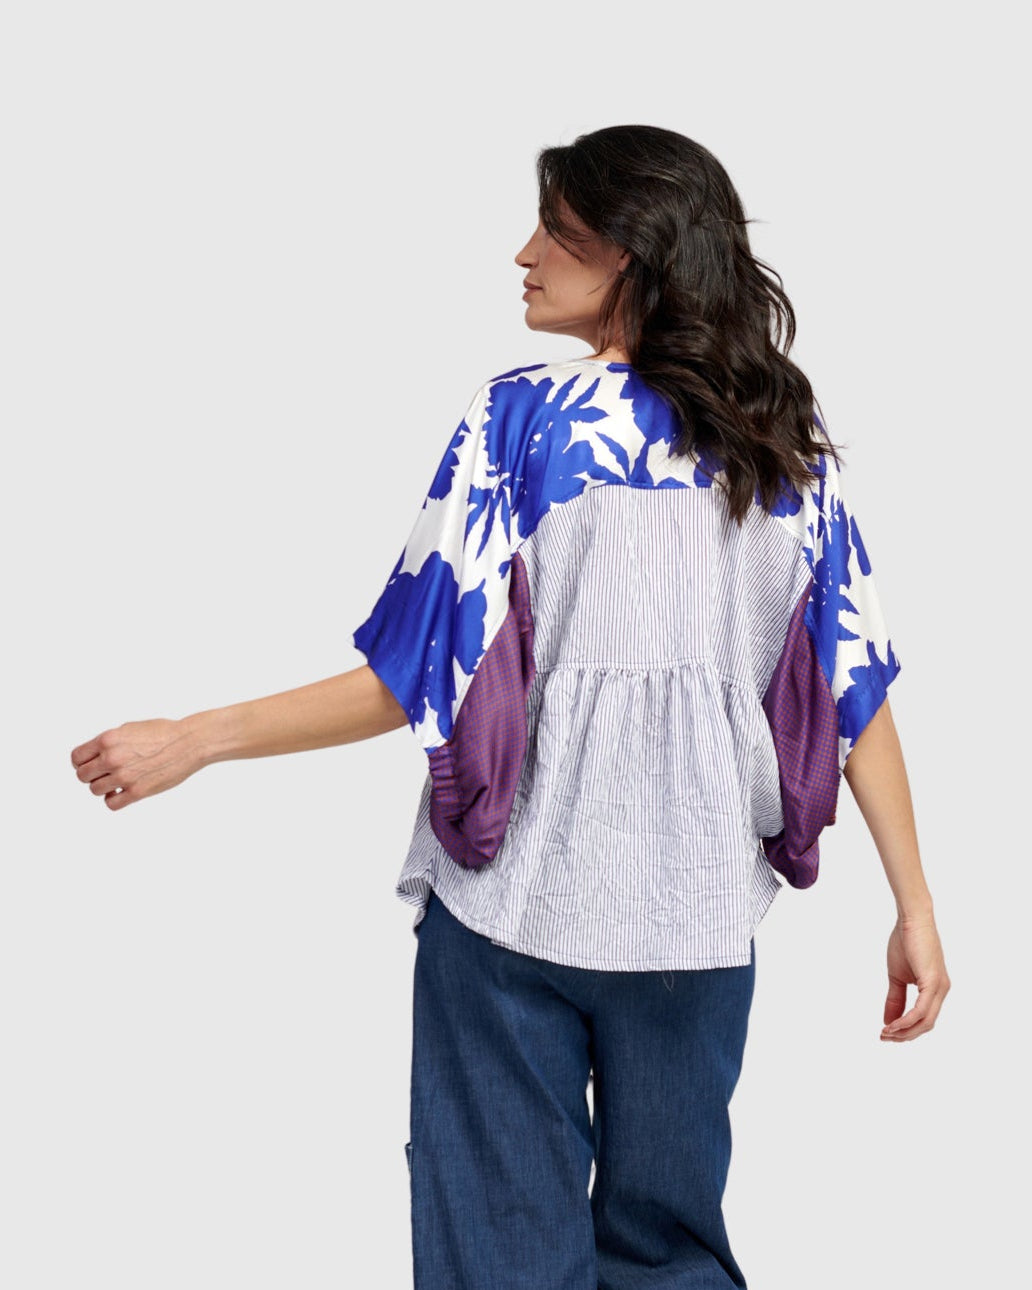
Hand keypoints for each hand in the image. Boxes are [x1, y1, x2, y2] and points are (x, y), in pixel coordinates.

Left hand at [71, 718, 202, 810]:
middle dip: (91, 775)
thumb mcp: (129, 728)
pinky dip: (113, 800)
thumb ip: (109, 742)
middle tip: (103, 774)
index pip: (76, 758)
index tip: (88, 764)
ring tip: (115, 782)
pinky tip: (121, 793)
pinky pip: (111, 804)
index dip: (81, 762)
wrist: (188, 744)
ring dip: (103, 787)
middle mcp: (112, 758)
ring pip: (95, 790)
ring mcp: (124, 777)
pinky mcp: (137, 792)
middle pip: (82, 776)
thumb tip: (95, 754)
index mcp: (108, 740)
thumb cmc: (164, 733)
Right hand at [881, 916, 950, 1041]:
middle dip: (905, 1035)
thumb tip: (888, 1021)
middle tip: (884, 1037)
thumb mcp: (897, 976)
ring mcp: (940, 987)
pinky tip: (893, 1024)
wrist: (911, 919)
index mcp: (935, 989)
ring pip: (926, 1022)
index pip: (924, 1019)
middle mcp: (942, 991)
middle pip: (926, 1025)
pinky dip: (907, 1021)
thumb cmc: (905, 942)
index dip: (905, 1030)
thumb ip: (895, 999)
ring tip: (886, 1032)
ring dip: (905, 1031)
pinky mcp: (934, 982)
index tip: (886, 1033)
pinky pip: (922, 1010)